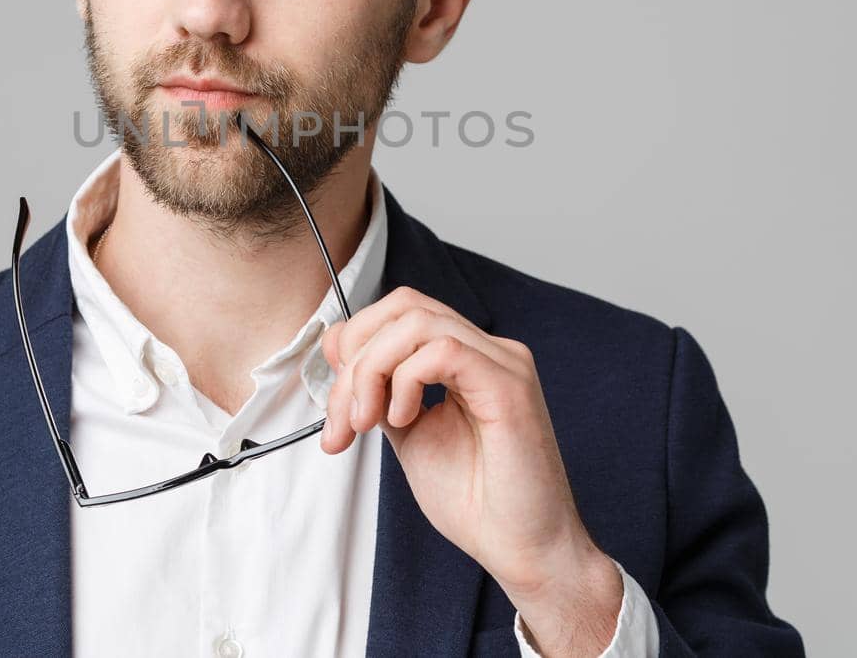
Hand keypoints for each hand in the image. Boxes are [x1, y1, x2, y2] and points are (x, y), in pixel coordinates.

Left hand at [319, 287, 621, 655]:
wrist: (522, 550)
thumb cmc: (477, 502)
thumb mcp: (410, 434)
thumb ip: (382, 392)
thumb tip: (342, 358)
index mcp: (466, 359)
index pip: (399, 312)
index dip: (353, 344)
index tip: (335, 404)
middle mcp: (487, 350)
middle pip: (404, 305)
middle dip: (356, 355)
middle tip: (345, 416)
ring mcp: (502, 362)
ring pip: (416, 321)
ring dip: (371, 370)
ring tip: (366, 422)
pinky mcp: (508, 384)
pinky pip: (442, 351)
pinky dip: (405, 381)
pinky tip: (402, 419)